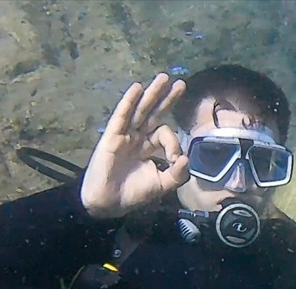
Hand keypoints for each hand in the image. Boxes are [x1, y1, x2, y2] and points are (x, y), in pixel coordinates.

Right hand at [80, 73, 189, 218]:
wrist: (109, 203)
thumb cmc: (134, 194)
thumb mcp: (162, 185)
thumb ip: (177, 174)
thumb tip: (185, 158)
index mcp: (149, 147)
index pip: (165, 134)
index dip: (174, 143)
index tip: (175, 159)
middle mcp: (138, 137)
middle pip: (154, 113)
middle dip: (167, 99)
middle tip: (180, 83)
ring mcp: (125, 135)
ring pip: (140, 110)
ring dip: (152, 93)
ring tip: (164, 78)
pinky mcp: (112, 136)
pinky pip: (122, 115)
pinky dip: (129, 101)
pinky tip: (137, 88)